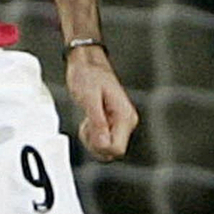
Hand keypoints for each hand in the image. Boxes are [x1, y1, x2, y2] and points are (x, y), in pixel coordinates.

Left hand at [66, 45, 137, 160]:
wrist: (87, 62)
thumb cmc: (88, 75)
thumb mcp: (89, 98)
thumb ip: (97, 122)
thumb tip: (103, 143)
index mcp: (125, 116)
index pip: (116, 149)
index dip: (99, 145)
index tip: (89, 128)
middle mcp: (127, 121)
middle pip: (113, 152)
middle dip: (95, 143)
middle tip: (86, 123)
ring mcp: (121, 123)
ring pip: (107, 149)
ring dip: (92, 140)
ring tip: (87, 120)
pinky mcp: (113, 123)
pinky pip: (103, 141)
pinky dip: (92, 136)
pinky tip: (88, 121)